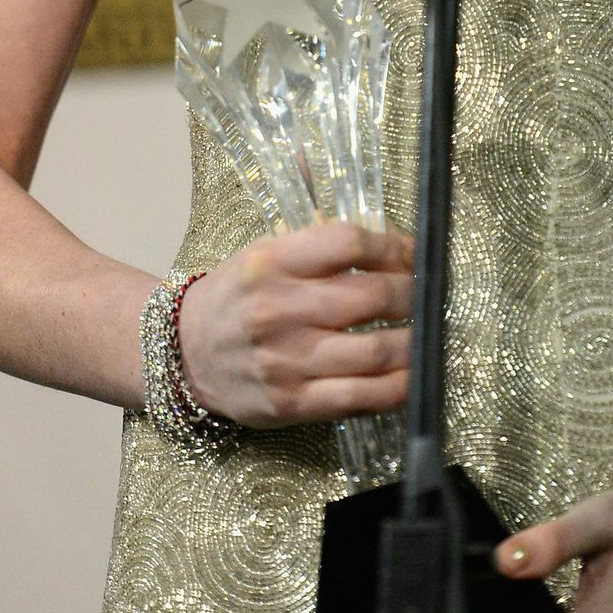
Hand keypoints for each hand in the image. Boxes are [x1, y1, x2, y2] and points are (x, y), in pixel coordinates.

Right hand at [175, 222, 413, 428]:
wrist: (184, 352)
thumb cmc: (238, 296)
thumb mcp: (265, 248)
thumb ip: (320, 229)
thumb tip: (375, 210)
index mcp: (273, 261)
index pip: (350, 242)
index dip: (395, 245)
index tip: (414, 252)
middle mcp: (279, 309)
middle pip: (371, 296)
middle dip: (414, 291)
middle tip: (428, 291)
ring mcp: (286, 360)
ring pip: (374, 351)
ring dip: (415, 341)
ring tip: (427, 332)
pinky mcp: (293, 403)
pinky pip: (361, 397)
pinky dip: (398, 387)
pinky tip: (412, 374)